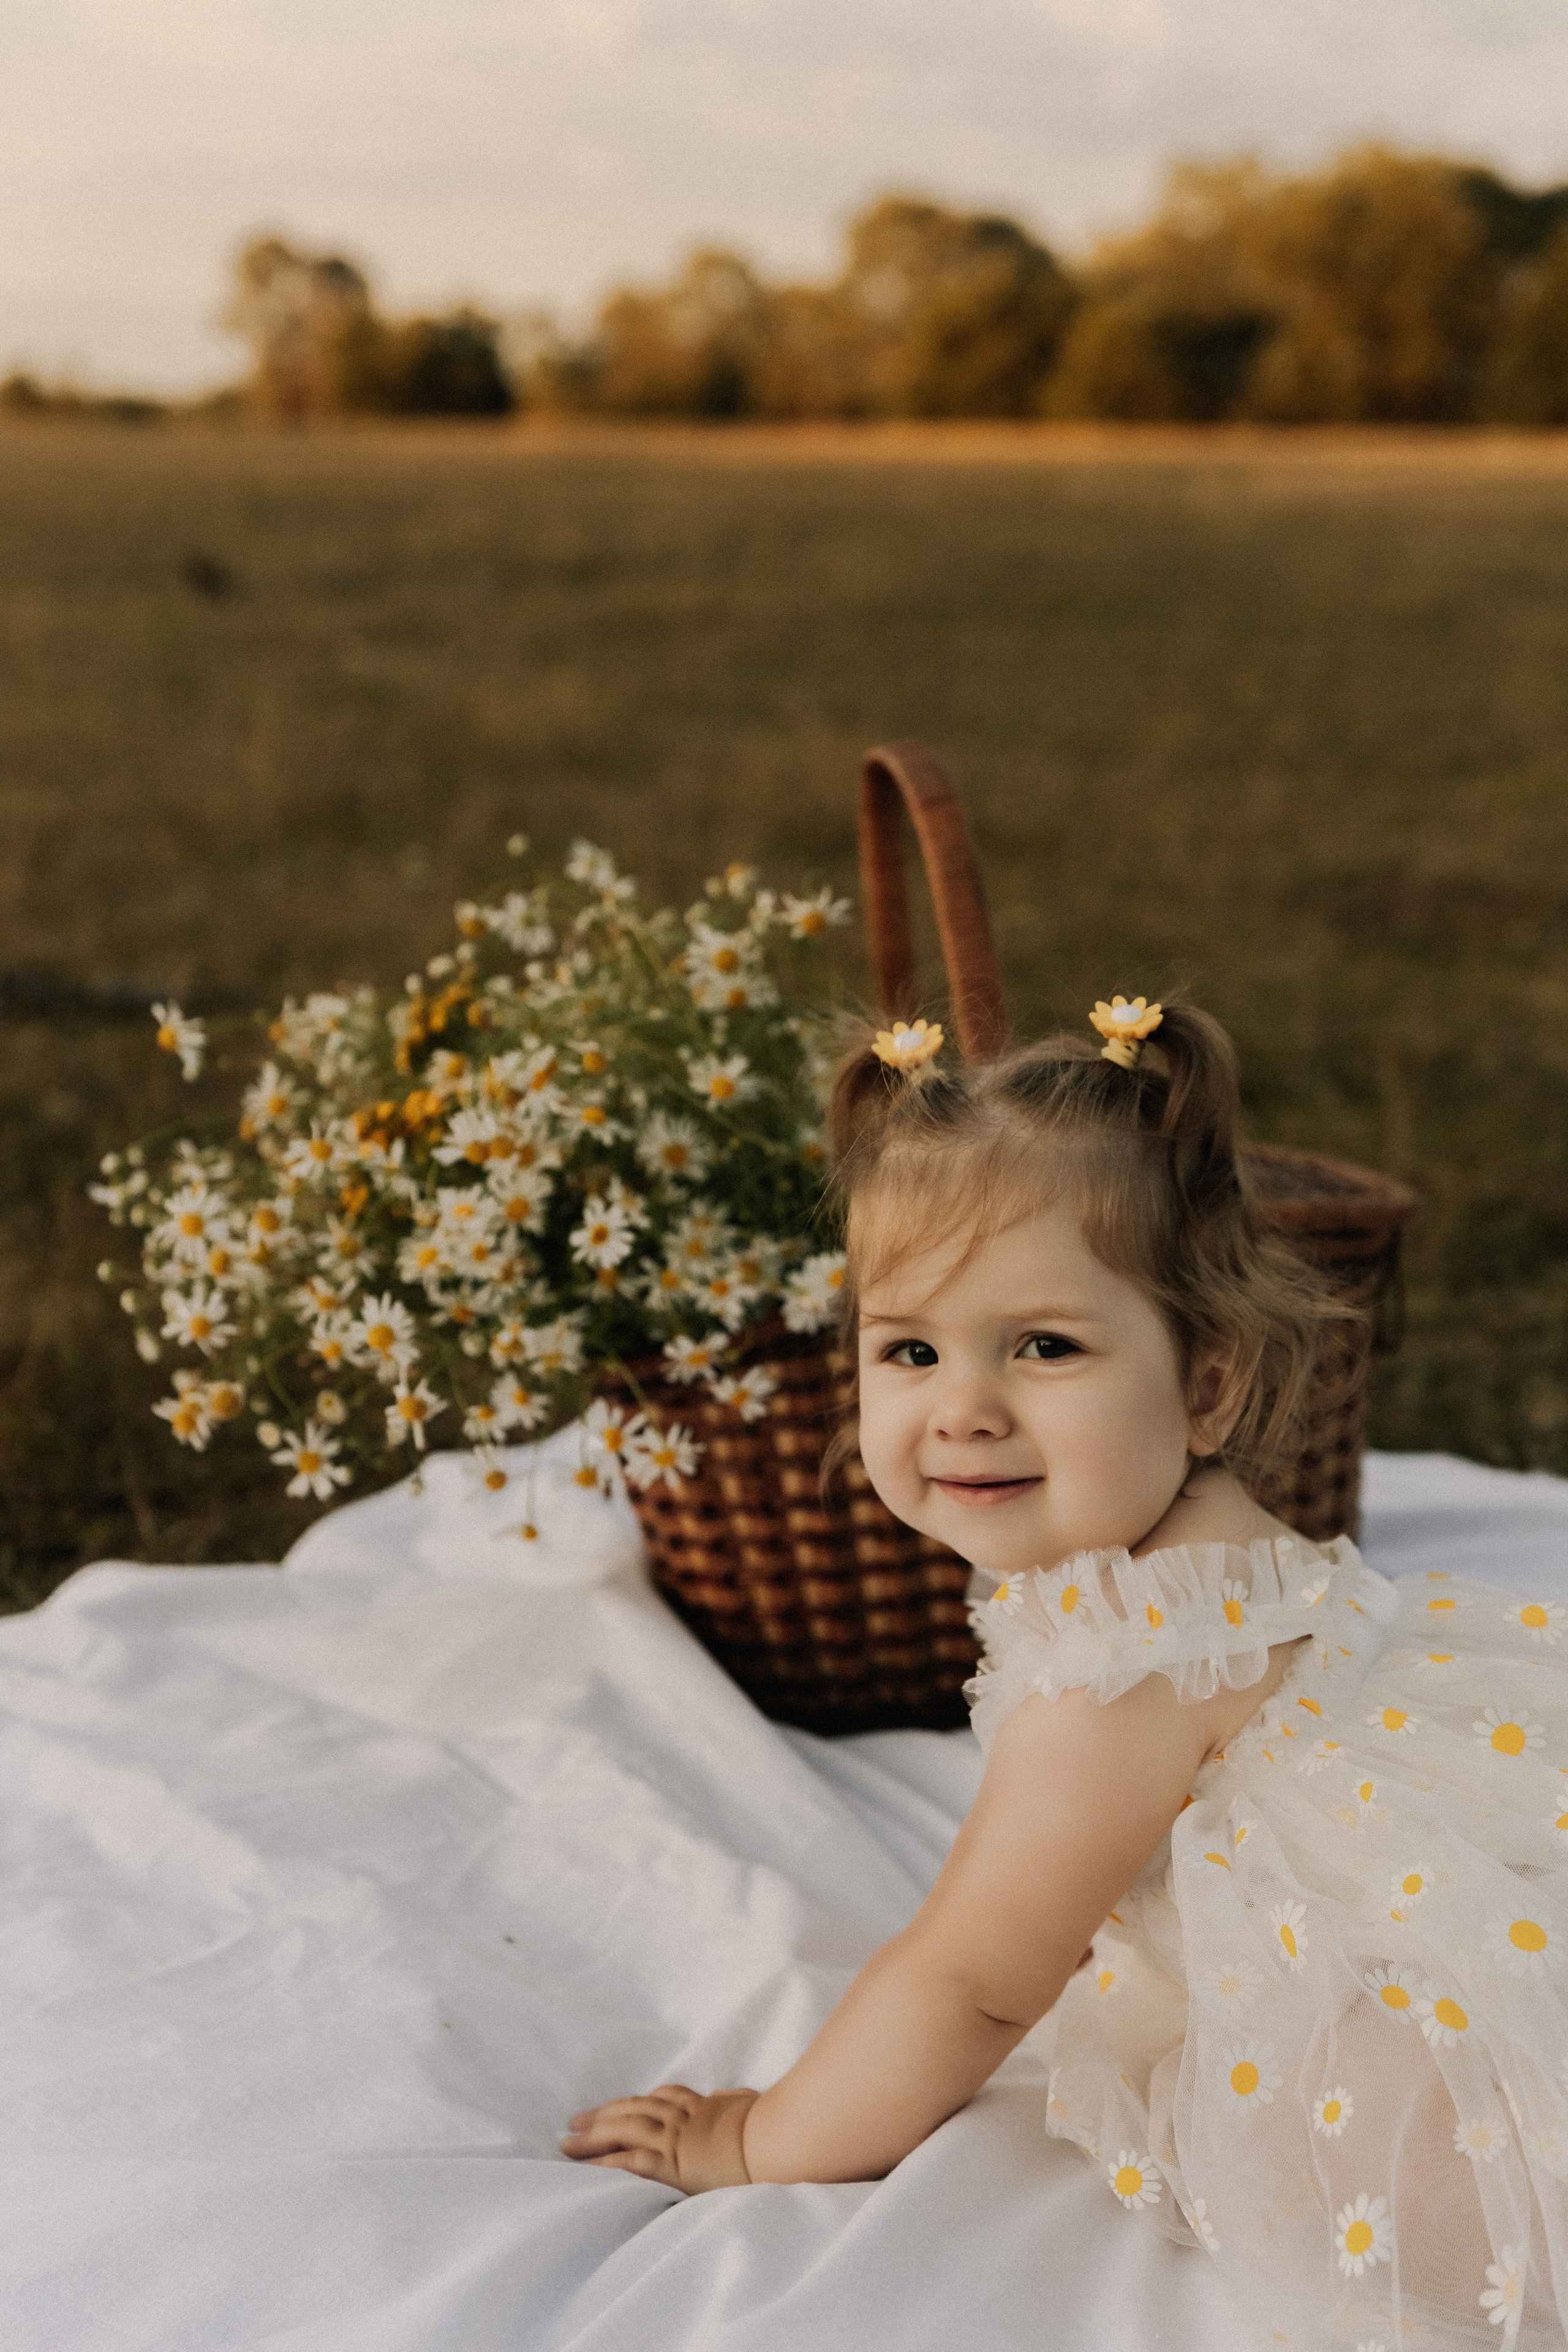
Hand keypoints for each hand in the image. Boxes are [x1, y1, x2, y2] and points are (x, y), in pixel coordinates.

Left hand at [560, 2083, 759, 2193]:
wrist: (772, 2142)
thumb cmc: (769, 2125)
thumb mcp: (749, 2105)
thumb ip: (733, 2099)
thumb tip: (725, 2094)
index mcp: (702, 2106)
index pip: (662, 2098)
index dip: (636, 2103)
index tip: (619, 2107)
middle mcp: (681, 2118)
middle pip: (633, 2109)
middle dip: (602, 2115)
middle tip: (575, 2121)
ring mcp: (674, 2139)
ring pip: (623, 2130)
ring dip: (592, 2136)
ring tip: (568, 2143)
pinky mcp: (670, 2163)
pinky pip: (629, 2161)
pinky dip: (605, 2162)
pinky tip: (586, 2167)